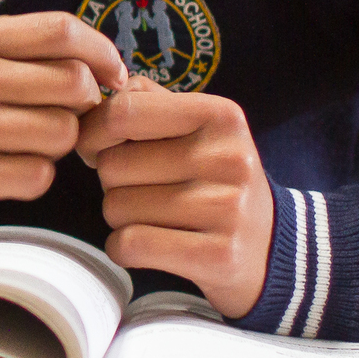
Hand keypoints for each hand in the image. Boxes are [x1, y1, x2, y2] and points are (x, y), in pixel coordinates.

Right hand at [0, 13, 128, 236]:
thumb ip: (28, 54)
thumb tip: (105, 66)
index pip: (60, 29)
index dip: (101, 54)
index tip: (112, 76)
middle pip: (72, 85)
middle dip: (80, 109)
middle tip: (58, 119)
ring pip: (61, 134)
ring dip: (56, 148)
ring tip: (24, 147)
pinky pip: (36, 177)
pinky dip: (33, 179)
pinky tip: (5, 173)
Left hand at [76, 75, 273, 317]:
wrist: (271, 245)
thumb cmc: (213, 178)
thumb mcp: (196, 127)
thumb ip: (144, 102)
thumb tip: (87, 108)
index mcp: (220, 115)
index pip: (122, 112)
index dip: (93, 132)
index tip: (96, 149)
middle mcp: (228, 158)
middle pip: (112, 165)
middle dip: (111, 181)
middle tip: (142, 190)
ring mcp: (227, 209)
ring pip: (116, 207)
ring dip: (119, 217)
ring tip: (154, 217)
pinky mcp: (219, 256)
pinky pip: (130, 244)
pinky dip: (122, 248)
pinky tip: (146, 246)